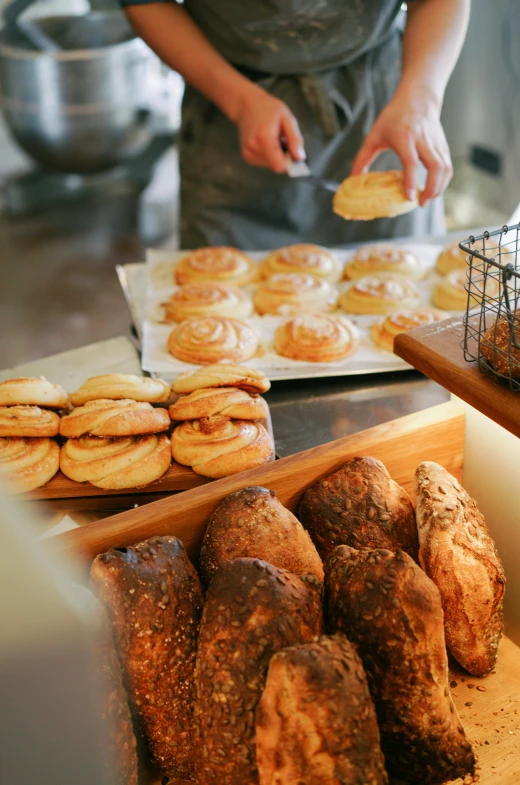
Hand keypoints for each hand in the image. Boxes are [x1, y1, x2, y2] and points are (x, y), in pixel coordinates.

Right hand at [233, 85, 304, 172]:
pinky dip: (268, 155)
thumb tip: (300, 158)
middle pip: (276, 166)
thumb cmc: (268, 109)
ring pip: (271, 165)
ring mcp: (248, 153)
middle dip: (283, 156)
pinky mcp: (246, 156)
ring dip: (275, 155)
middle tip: (281, 139)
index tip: (292, 153)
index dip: (289, 163)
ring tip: (272, 139)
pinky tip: (266, 142)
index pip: (279, 166)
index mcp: (264, 138)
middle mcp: (253, 148)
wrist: (247, 106)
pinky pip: (264, 162)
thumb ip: (295, 139)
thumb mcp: (287, 118)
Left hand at [351, 87, 452, 205]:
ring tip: (427, 200)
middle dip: (431, 189)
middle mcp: (423, 140)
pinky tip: (434, 190)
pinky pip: (448, 166)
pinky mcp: (443, 145)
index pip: (411, 162)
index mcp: (405, 137)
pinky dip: (443, 181)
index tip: (409, 197)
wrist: (418, 97)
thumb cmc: (394, 117)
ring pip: (445, 168)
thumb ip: (363, 157)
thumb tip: (353, 179)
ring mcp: (435, 142)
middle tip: (421, 204)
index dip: (411, 181)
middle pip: (435, 167)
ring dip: (439, 187)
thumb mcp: (374, 134)